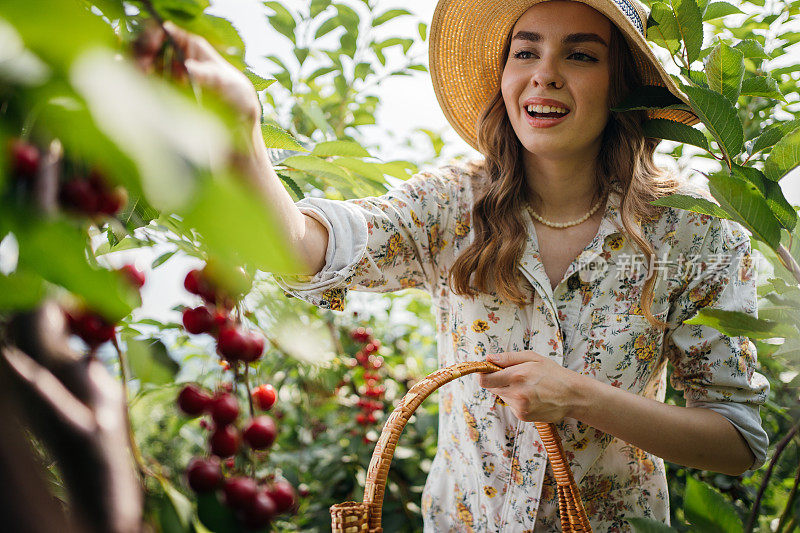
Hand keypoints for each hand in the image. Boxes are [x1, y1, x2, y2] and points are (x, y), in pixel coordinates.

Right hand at [132, 20, 260, 125]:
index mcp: (189, 44)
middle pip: (147, 45)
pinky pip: (145, 81)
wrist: (237, 114)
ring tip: (140, 77)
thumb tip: (187, 68)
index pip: (164, 31)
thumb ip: (204, 73)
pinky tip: (135, 85)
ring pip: (142, 61)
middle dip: (140, 52)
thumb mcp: (221, 80)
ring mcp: (168, 70)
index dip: (152, 35)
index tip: (150, 49)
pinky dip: (137, 81)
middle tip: (143, 67)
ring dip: (135, 66)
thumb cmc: (233, 90)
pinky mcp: (165, 88)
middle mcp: (175, 54)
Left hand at [478, 351, 582, 422]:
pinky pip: (511, 406)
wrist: (573, 396)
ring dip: (509, 391)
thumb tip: (488, 358)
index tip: (487, 370)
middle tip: (516, 376)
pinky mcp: (523, 416)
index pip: (485, 380)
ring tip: (528, 387)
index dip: (483, 374)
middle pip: (492, 388)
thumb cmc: (554, 374)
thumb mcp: (533, 358)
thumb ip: (508, 358)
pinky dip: (517, 400)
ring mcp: (520, 407)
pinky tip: (532, 396)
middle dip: (499, 381)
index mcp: (517, 375)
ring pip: (503, 396)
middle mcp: (516, 393)